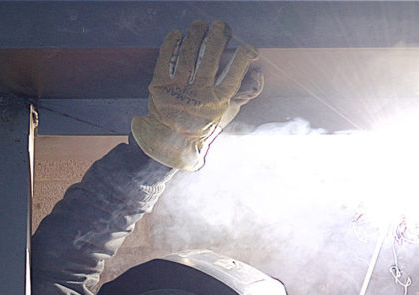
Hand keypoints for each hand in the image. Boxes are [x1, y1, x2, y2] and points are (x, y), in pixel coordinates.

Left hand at [131, 20, 260, 170]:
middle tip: (220, 27)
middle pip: (212, 55)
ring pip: (190, 52)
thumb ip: (242, 94)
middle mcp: (199, 94)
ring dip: (197, 33)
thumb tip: (258, 73)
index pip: (235, 71)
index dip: (244, 55)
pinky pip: (166, 57)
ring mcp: (178, 89)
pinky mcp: (159, 86)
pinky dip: (172, 43)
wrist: (168, 144)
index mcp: (217, 102)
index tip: (249, 49)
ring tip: (201, 26)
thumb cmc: (201, 129)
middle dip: (219, 35)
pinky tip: (179, 35)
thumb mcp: (225, 115)